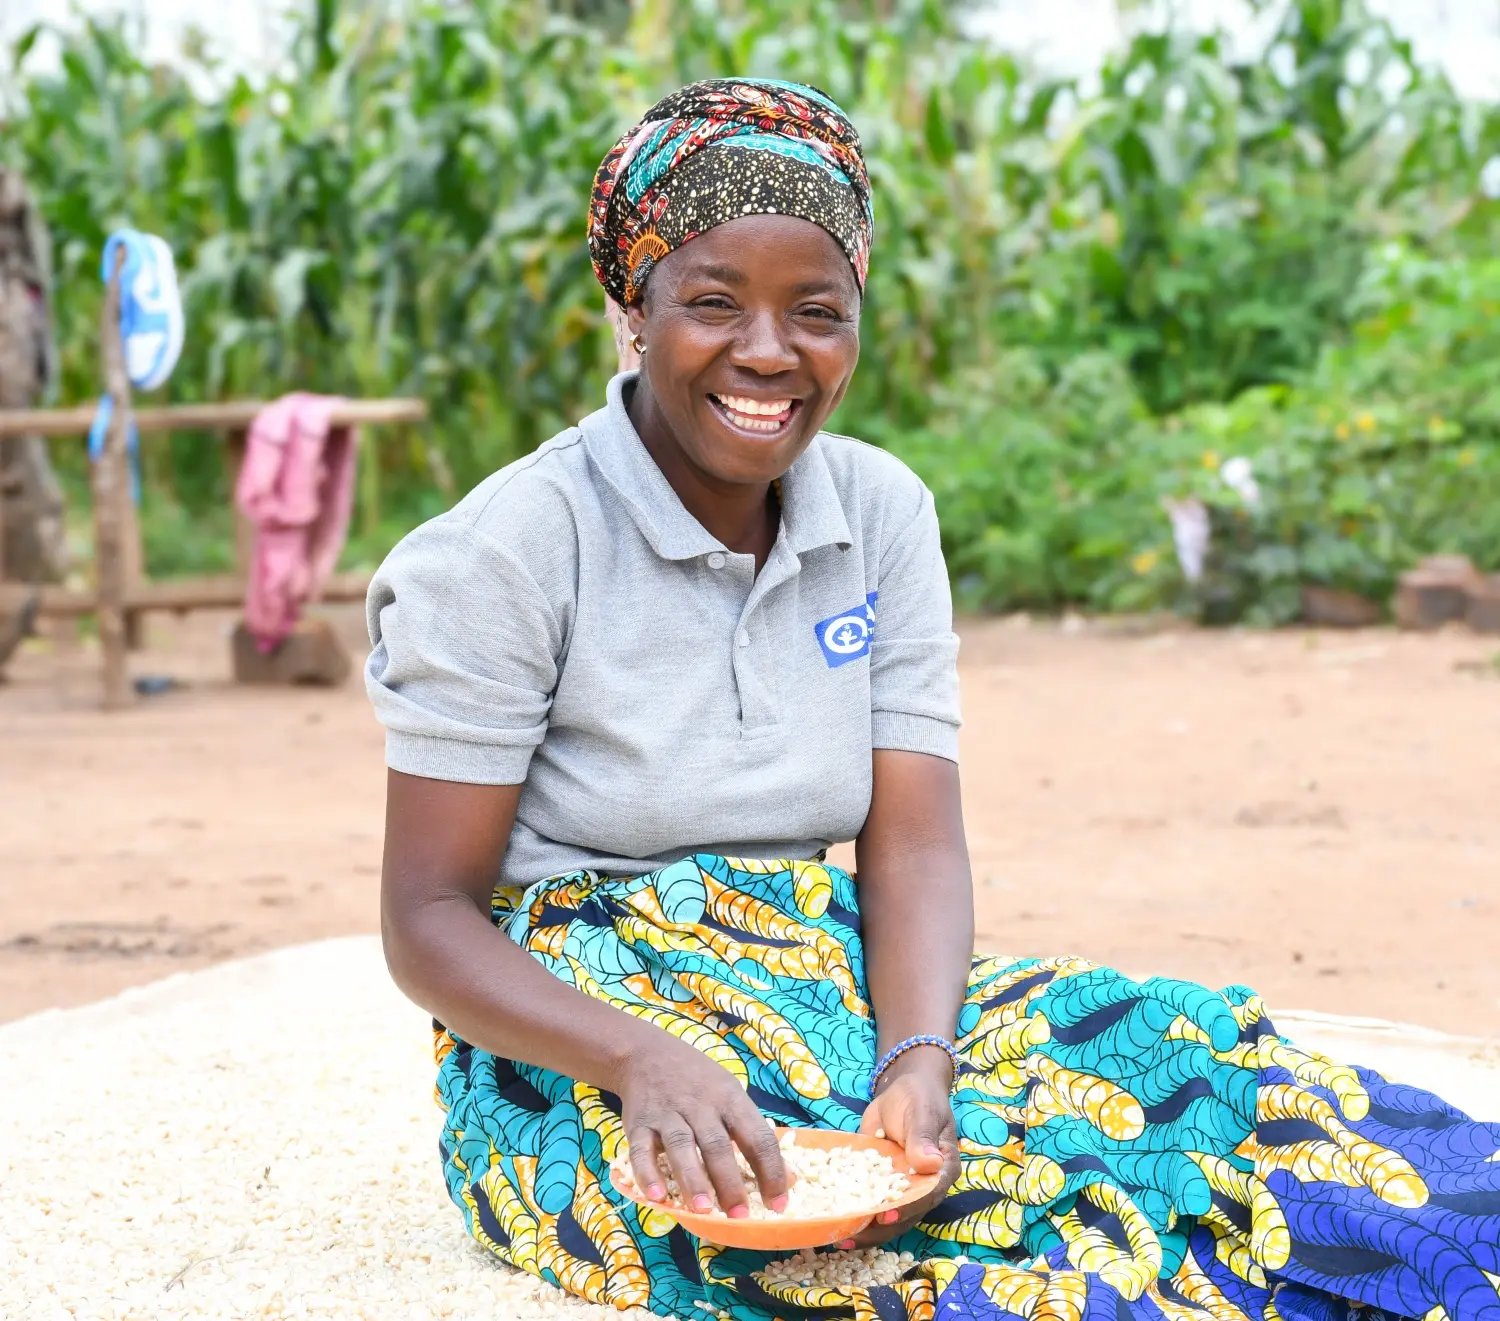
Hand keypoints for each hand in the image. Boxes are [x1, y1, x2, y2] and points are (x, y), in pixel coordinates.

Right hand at [616, 1034, 789, 1218]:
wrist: (646, 1054)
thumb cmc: (698, 1081)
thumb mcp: (729, 1093)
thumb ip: (751, 1131)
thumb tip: (788, 1176)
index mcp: (730, 1099)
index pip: (757, 1136)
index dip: (771, 1171)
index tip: (778, 1205)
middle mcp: (700, 1105)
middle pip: (717, 1144)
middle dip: (730, 1182)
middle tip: (739, 1216)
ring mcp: (668, 1113)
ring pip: (682, 1147)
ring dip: (693, 1179)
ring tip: (703, 1210)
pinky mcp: (639, 1123)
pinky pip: (641, 1151)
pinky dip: (648, 1174)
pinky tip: (657, 1198)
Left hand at [846, 1050, 958, 1247]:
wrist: (903, 1089)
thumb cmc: (919, 1098)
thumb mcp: (922, 1112)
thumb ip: (923, 1137)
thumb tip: (930, 1164)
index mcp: (942, 1171)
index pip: (928, 1196)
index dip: (908, 1209)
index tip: (885, 1216)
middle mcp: (925, 1186)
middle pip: (906, 1214)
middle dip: (879, 1228)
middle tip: (852, 1235)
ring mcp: (903, 1187)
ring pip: (887, 1215)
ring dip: (865, 1228)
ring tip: (838, 1238)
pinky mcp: (882, 1183)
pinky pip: (870, 1201)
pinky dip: (855, 1212)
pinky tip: (833, 1222)